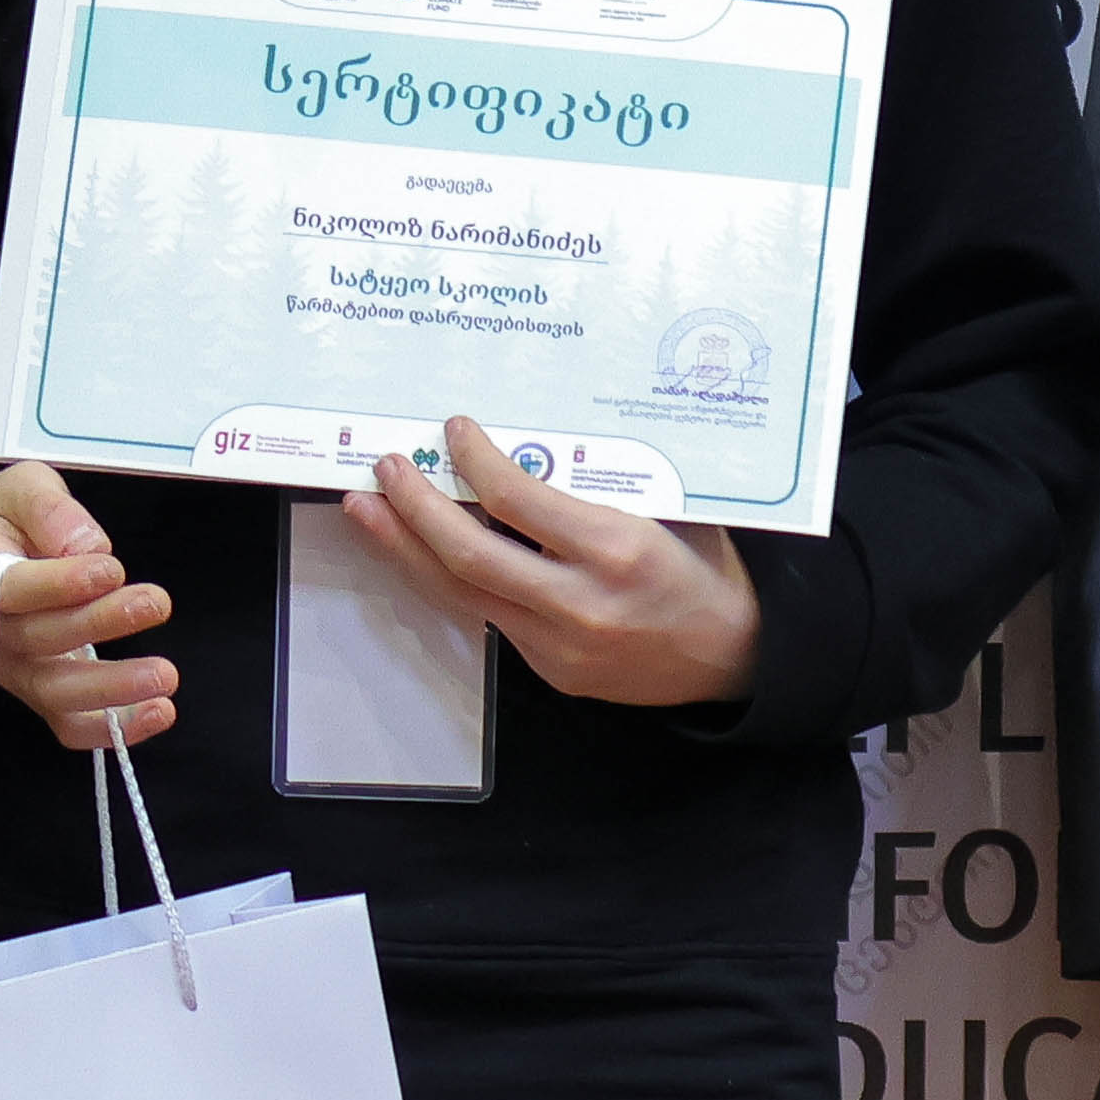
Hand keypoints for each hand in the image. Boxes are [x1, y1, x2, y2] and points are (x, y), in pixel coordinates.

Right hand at [0, 463, 171, 754]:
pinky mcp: (40, 692)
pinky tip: (158, 712)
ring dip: (112, 689)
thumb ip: (49, 509)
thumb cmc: (3, 518)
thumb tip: (90, 547)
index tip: (111, 569)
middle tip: (154, 602)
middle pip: (39, 640)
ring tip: (165, 676)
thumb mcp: (21, 486)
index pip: (11, 589)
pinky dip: (111, 728)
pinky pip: (69, 723)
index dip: (60, 584)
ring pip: (55, 692)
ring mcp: (13, 667)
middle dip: (100, 624)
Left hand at [343, 415, 761, 709]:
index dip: (474, 461)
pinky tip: (415, 552)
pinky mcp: (548, 669)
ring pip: (458, 594)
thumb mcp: (669, 510)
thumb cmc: (706, 569)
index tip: (453, 430)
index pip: (518, 500)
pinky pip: (482, 616)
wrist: (737, 659)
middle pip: (469, 554)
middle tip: (383, 468)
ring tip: (363, 510)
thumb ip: (600, 484)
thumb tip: (528, 437)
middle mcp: (580, 603)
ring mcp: (558, 645)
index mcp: (617, 551)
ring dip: (402, 550)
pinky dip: (442, 580)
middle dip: (414, 509)